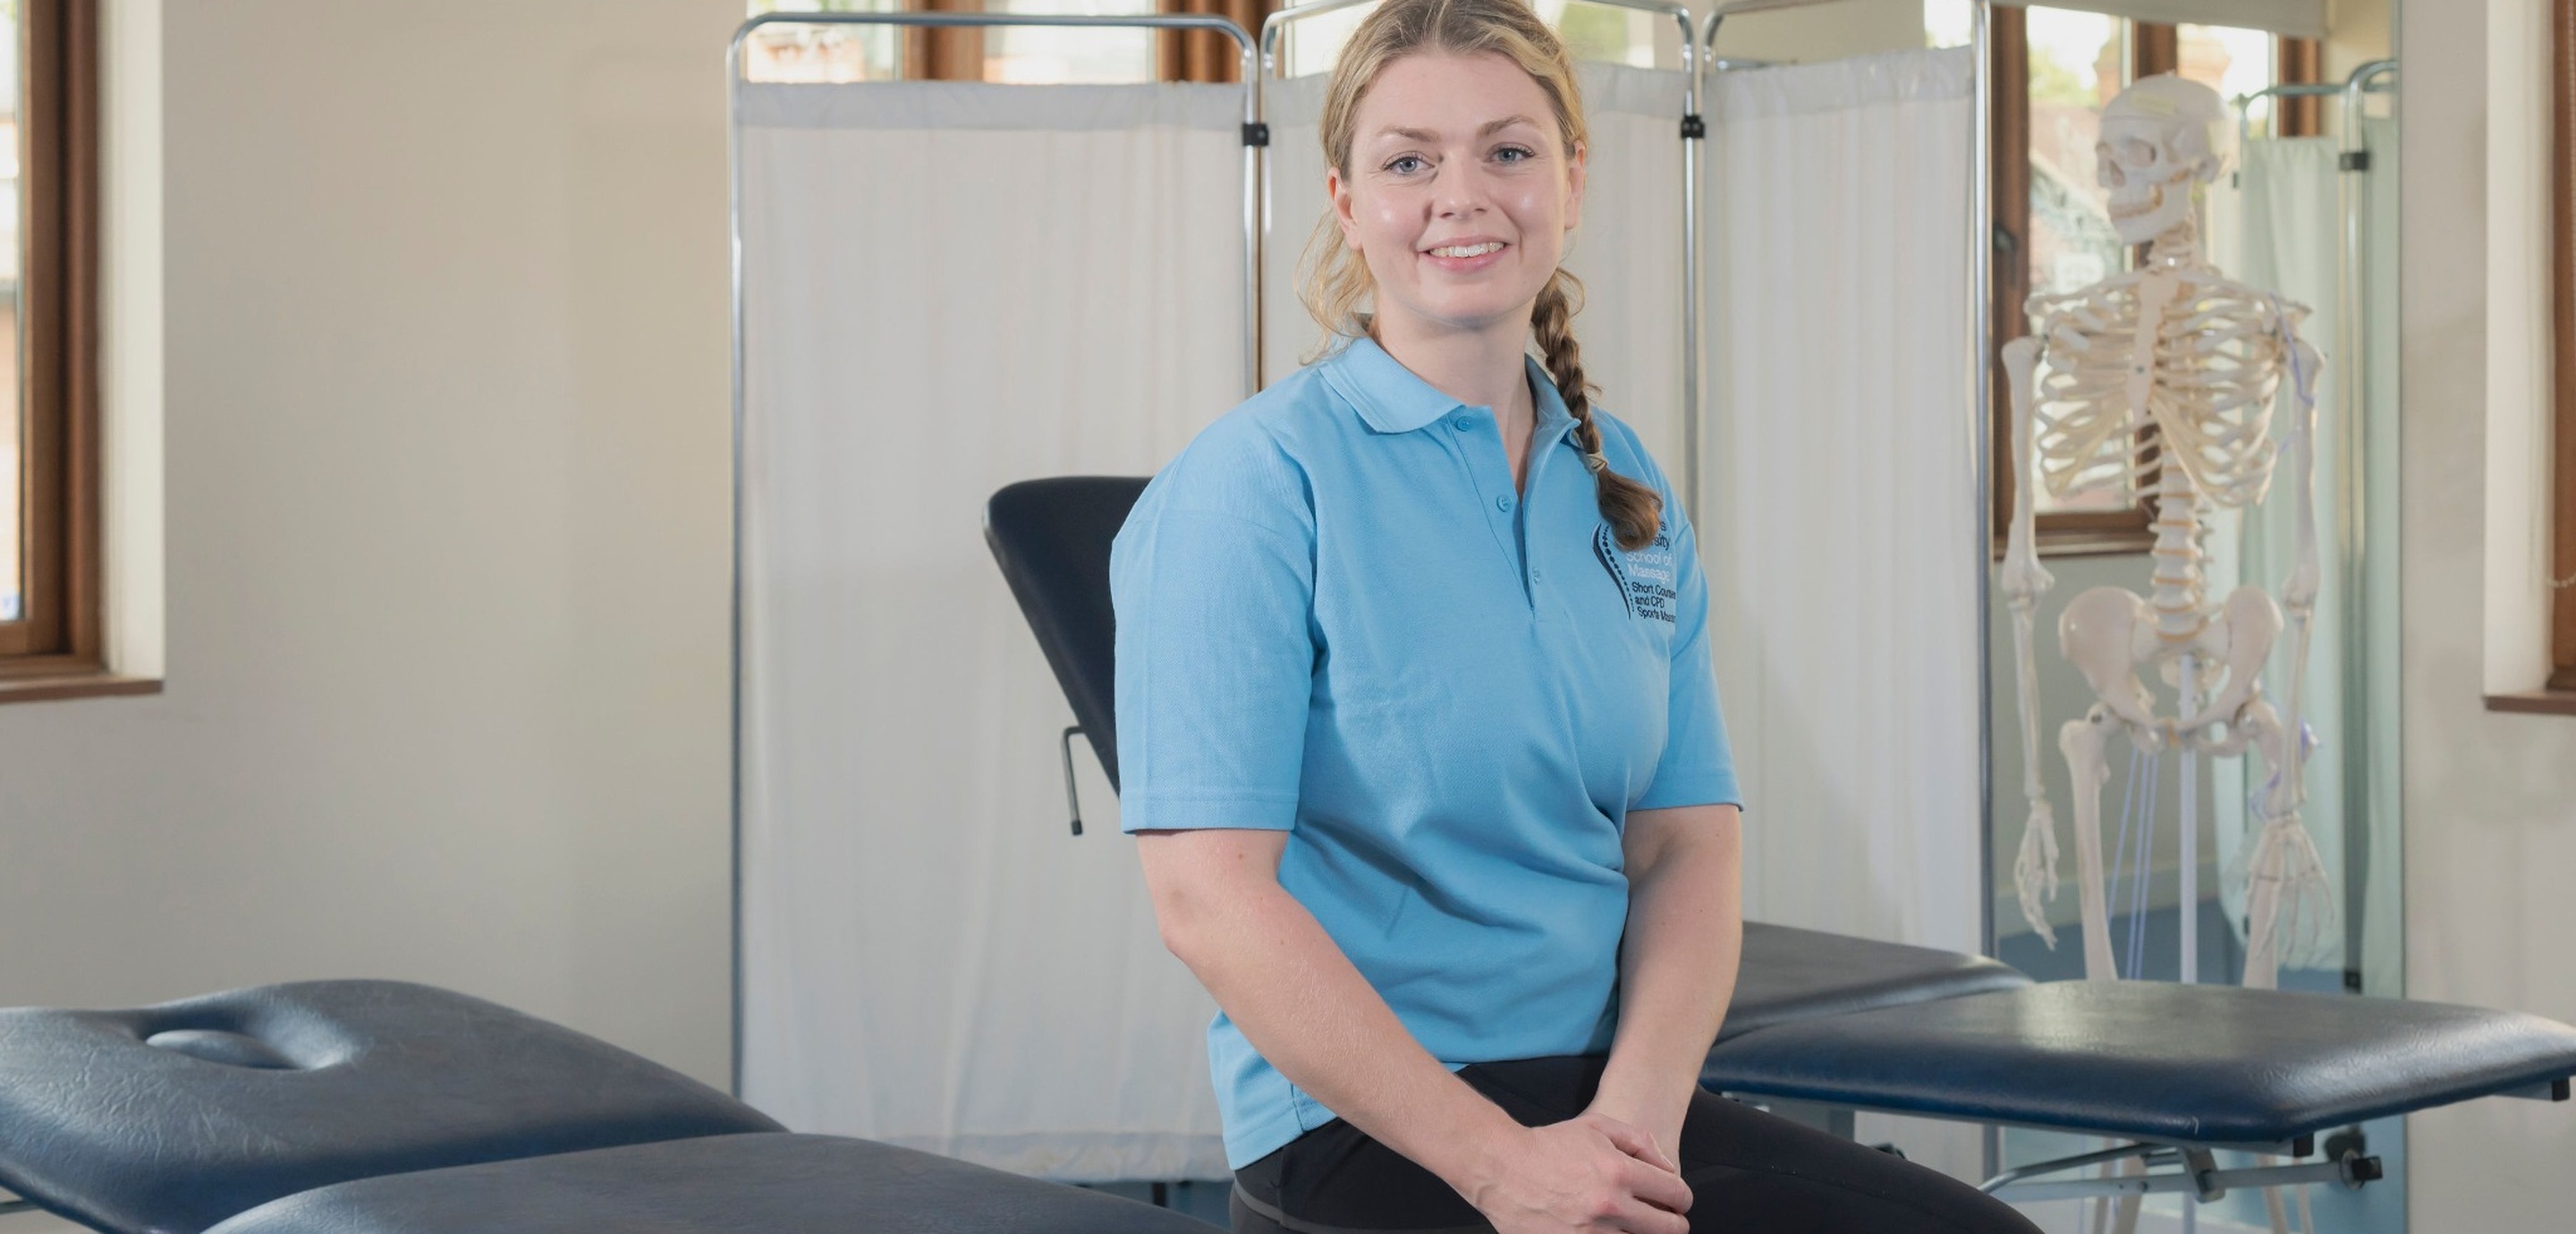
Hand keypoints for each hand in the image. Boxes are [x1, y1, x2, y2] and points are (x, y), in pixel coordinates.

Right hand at [1463, 1114, 1691, 1233]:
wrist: (1500, 1167)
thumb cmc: (1549, 1145)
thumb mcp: (1597, 1126)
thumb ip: (1640, 1141)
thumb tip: (1668, 1169)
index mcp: (1619, 1172)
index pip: (1676, 1194)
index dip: (1682, 1198)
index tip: (1675, 1201)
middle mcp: (1609, 1206)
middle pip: (1669, 1229)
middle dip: (1674, 1223)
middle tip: (1666, 1220)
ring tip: (1634, 1226)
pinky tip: (1613, 1232)